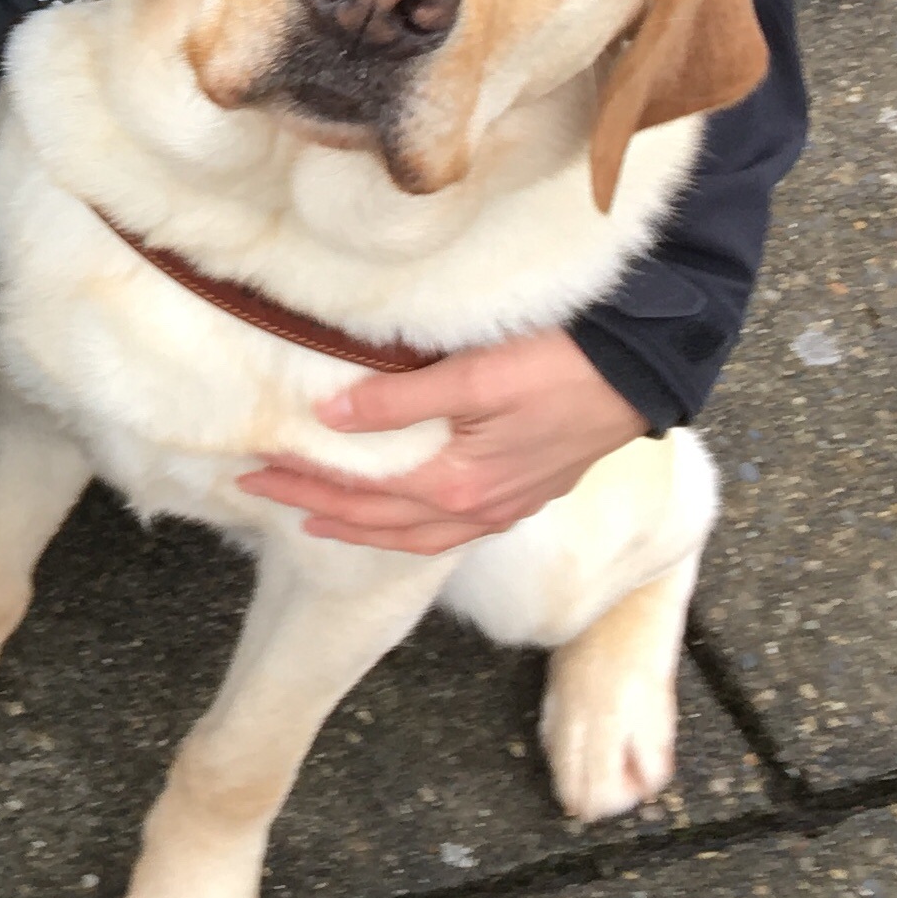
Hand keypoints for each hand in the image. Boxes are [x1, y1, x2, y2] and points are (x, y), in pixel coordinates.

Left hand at [236, 329, 644, 553]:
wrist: (641, 370)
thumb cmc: (559, 362)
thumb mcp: (472, 373)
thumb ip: (399, 398)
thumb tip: (330, 418)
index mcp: (459, 485)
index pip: (360, 491)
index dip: (305, 481)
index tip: (254, 467)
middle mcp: (478, 510)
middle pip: (381, 521)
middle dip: (318, 508)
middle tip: (260, 492)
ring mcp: (504, 507)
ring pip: (417, 535)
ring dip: (363, 527)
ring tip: (317, 520)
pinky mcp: (523, 492)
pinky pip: (451, 528)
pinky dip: (411, 527)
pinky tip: (399, 514)